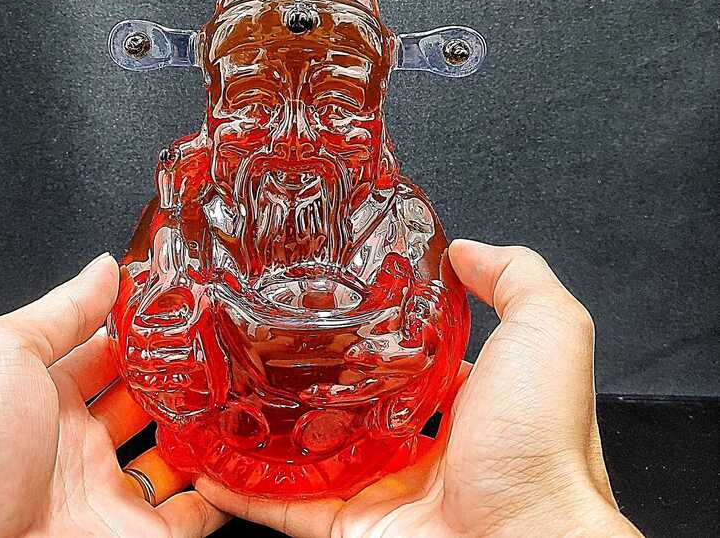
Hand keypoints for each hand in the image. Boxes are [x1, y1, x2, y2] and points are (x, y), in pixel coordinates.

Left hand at [0, 253, 226, 537]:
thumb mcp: (3, 353)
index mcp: (46, 397)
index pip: (107, 354)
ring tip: (241, 393)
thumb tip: (106, 268)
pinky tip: (240, 459)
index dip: (144, 329)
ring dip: (206, 429)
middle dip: (183, 375)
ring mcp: (108, 493)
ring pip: (175, 453)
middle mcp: (79, 445)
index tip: (185, 304)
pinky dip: (221, 491)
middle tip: (223, 346)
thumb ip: (62, 310)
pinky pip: (191, 516)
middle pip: (146, 401)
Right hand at [197, 240, 642, 537]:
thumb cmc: (541, 445)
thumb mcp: (548, 332)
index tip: (328, 293)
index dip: (370, 323)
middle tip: (261, 332)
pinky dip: (245, 488)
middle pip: (350, 399)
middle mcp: (420, 443)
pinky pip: (284, 506)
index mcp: (462, 399)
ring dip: (269, 425)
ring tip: (226, 385)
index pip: (405, 352)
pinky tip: (212, 461)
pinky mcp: (349, 528)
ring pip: (310, 451)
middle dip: (309, 370)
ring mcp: (381, 488)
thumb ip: (517, 280)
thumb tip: (466, 249)